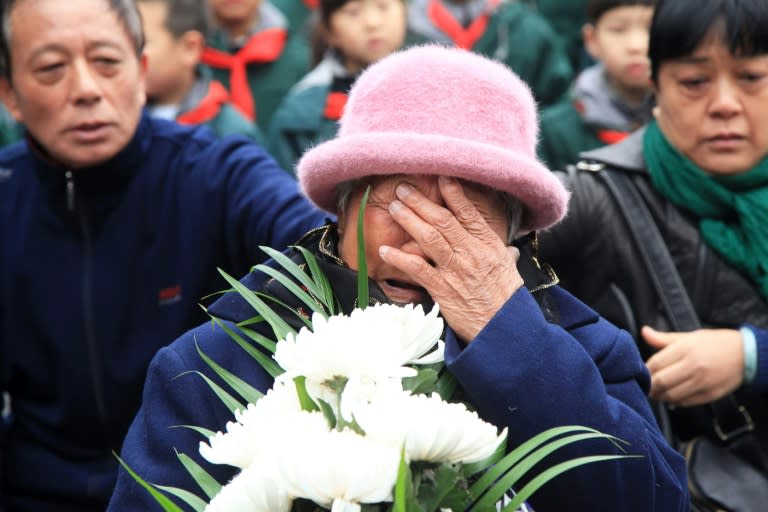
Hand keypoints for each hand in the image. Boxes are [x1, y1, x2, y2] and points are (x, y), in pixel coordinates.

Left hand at [378, 176, 523, 341]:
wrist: (504, 329)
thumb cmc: (507, 301)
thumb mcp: (510, 271)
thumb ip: (506, 256)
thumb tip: (511, 250)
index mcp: (488, 245)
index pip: (469, 213)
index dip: (453, 193)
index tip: (440, 176)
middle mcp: (472, 253)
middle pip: (443, 220)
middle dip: (420, 201)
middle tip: (403, 188)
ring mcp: (456, 270)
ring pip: (429, 237)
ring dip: (408, 220)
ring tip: (393, 207)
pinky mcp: (442, 289)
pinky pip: (417, 269)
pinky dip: (399, 258)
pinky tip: (385, 250)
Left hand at [644, 326, 743, 405]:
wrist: (746, 355)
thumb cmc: (714, 343)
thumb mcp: (689, 336)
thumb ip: (663, 338)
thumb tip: (644, 332)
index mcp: (686, 349)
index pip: (656, 363)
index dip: (645, 369)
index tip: (642, 371)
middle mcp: (694, 367)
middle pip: (661, 381)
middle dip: (649, 385)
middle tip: (645, 385)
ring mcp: (703, 383)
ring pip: (672, 395)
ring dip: (659, 395)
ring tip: (655, 392)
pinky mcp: (710, 395)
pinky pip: (686, 403)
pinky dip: (674, 401)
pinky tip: (671, 396)